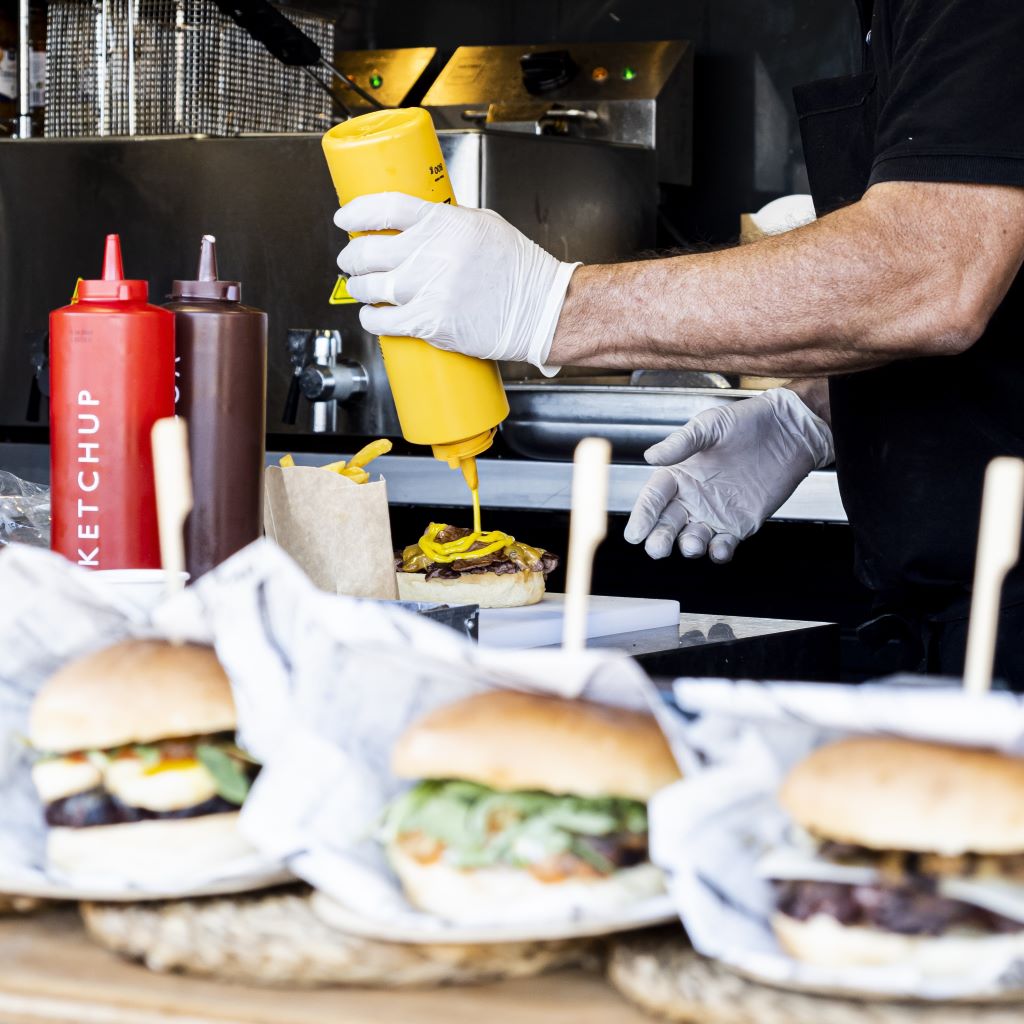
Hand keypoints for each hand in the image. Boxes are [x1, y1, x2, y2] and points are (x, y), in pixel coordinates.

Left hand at [335, 193, 579, 370]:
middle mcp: (431, 253)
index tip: (345, 217)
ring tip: (361, 288)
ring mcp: (428, 289)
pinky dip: (370, 318)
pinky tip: (371, 314)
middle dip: (351, 255)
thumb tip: (415, 225)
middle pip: (367, 249)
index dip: (356, 211)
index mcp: (444, 222)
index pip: (385, 207)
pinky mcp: (429, 323)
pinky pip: (382, 320)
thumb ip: (447, 222)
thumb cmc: (520, 270)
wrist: (540, 310)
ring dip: (357, 287)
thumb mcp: (484, 225)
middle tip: (351, 259)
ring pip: (368, 286)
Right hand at [623, 388, 833, 562]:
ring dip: (689, 546)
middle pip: (667, 525)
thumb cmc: (746, 422)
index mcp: (678, 474)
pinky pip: (723, 545)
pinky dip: (719, 552)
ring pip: (692, 539)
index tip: (635, 533)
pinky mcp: (739, 525)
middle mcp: (692, 497)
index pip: (653, 498)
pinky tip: (719, 548)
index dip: (643, 516)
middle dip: (659, 539)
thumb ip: (681, 443)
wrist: (787, 431)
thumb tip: (651, 456)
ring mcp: (715, 513)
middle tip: (657, 548)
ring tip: (691, 545)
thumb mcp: (710, 426)